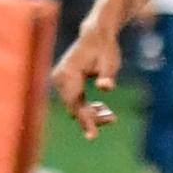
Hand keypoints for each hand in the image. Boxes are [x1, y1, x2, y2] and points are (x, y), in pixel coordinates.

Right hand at [49, 19, 124, 135]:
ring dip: (90, 113)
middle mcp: (59, 78)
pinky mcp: (63, 83)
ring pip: (73, 106)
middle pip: (74, 107)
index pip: (76, 103)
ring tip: (110, 115)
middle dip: (91, 117)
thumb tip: (105, 87)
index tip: (92, 136)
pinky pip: (73, 101)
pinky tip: (102, 108)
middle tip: (112, 118)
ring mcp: (59, 80)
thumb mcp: (110, 61)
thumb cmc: (105, 48)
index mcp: (69, 73)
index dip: (85, 120)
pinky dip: (86, 107)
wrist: (96, 35)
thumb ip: (108, 75)